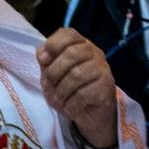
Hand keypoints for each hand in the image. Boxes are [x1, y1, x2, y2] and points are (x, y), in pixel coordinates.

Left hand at [37, 27, 117, 148]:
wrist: (89, 114)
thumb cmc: (68, 89)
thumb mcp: (51, 73)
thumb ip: (45, 60)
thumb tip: (42, 55)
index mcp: (80, 44)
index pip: (69, 33)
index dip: (53, 44)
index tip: (42, 60)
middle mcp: (95, 53)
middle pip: (72, 53)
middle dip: (54, 72)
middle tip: (48, 86)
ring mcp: (103, 69)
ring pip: (77, 75)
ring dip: (61, 91)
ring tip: (59, 100)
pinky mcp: (107, 88)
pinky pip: (84, 94)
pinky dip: (71, 104)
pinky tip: (70, 107)